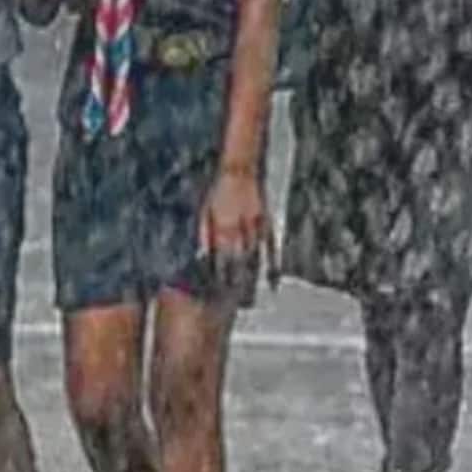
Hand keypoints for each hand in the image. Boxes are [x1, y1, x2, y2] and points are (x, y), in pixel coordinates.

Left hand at [199, 166, 267, 290]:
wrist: (239, 170)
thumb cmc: (218, 190)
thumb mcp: (204, 211)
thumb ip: (204, 234)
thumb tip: (200, 255)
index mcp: (221, 226)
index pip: (219, 257)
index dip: (217, 276)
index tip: (215, 292)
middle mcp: (239, 229)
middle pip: (236, 262)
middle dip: (234, 282)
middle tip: (232, 302)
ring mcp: (255, 227)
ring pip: (253, 257)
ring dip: (250, 277)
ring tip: (248, 297)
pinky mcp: (266, 224)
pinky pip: (270, 247)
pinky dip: (271, 265)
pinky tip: (271, 280)